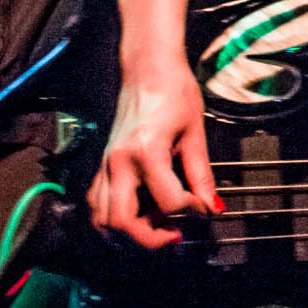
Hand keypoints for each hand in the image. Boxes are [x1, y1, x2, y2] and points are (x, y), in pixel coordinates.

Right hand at [86, 70, 219, 248]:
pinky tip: (137, 212)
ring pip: (102, 218)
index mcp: (146, 152)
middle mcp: (119, 162)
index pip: (169, 202)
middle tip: (175, 233)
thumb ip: (201, 174)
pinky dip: (112, 217)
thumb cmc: (173, 91)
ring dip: (128, 232)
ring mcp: (105, 164)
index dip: (192, 211)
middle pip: (122, 222)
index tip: (204, 207)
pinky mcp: (102, 164)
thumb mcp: (195, 133)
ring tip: (156, 224)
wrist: (148, 69)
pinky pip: (96, 202)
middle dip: (150, 238)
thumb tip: (211, 205)